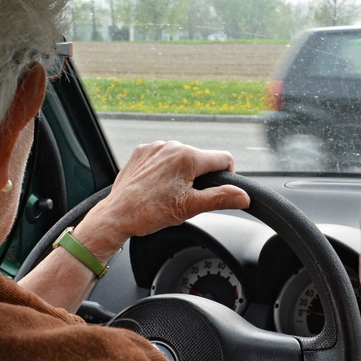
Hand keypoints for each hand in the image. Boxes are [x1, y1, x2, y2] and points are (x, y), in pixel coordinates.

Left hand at [76, 141, 250, 258]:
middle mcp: (171, 146)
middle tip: (184, 197)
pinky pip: (163, 156)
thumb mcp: (190, 208)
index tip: (216, 190)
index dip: (227, 175)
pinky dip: (164, 169)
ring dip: (181, 172)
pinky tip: (155, 185)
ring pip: (181, 157)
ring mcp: (155, 147)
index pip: (223, 159)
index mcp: (187, 157)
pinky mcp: (141, 151)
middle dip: (199, 177)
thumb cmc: (150, 213)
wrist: (117, 215)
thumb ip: (220, 198)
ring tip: (167, 193)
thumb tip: (243, 195)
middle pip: (201, 159)